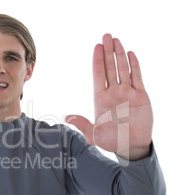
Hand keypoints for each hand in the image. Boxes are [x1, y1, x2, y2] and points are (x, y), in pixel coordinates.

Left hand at [65, 34, 151, 159]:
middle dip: (108, 51)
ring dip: (120, 54)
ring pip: (123, 69)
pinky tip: (131, 54)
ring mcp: (127, 92)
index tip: (97, 47)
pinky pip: (137, 77)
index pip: (98, 75)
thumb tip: (66, 118)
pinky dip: (135, 65)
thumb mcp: (94, 135)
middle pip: (110, 67)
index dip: (97, 61)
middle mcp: (113, 92)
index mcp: (101, 98)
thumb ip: (82, 124)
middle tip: (106, 35)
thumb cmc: (111, 142)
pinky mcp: (140, 96)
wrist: (131, 147)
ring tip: (117, 39)